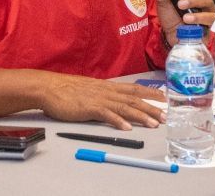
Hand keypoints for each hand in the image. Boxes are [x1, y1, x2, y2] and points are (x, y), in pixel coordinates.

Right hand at [0, 68, 164, 129]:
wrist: (49, 87)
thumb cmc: (66, 89)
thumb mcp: (89, 89)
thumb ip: (102, 94)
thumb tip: (112, 101)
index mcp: (107, 87)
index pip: (133, 89)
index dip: (149, 93)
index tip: (163, 98)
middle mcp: (107, 91)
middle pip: (134, 99)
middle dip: (151, 108)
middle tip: (165, 116)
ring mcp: (99, 99)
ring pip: (125, 107)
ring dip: (141, 116)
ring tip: (153, 124)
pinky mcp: (89, 108)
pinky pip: (107, 115)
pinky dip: (118, 121)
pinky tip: (128, 127)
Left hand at [147, 0, 214, 46]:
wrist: (173, 37)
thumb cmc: (172, 18)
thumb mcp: (164, 5)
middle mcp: (204, 3)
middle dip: (192, 0)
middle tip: (179, 4)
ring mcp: (208, 14)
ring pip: (209, 10)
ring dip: (197, 14)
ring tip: (185, 17)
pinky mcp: (209, 27)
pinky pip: (210, 23)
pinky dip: (201, 22)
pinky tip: (191, 24)